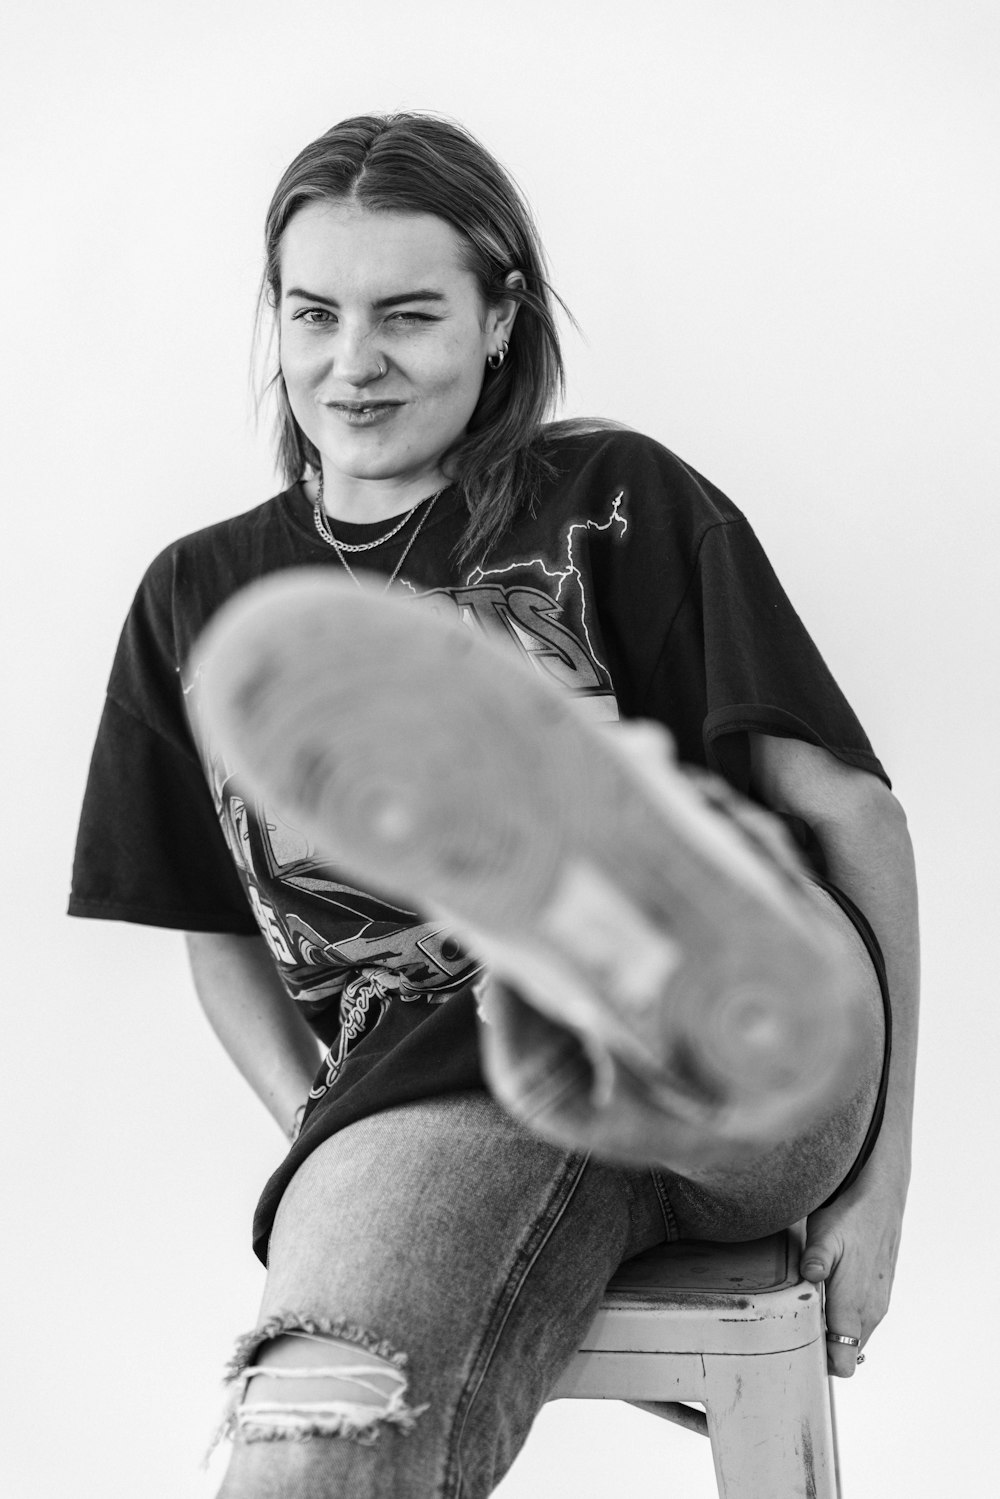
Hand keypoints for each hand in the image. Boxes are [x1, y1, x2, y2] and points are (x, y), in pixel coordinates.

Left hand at [800, 1148, 906, 1376]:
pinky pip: (861, 1323)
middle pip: (846, 1354)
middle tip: (795, 1332)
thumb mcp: (825, 1234)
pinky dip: (845, 1322)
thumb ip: (817, 1259)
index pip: (844, 1360)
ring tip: (808, 1316)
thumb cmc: (850, 1217)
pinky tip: (827, 1300)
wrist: (882, 1202)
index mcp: (854, 1305)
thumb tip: (809, 1275)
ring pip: (855, 1339)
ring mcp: (878, 1304)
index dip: (822, 1364)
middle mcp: (870, 1312)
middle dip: (824, 1351)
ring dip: (835, 1336)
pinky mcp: (880, 1296)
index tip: (801, 1354)